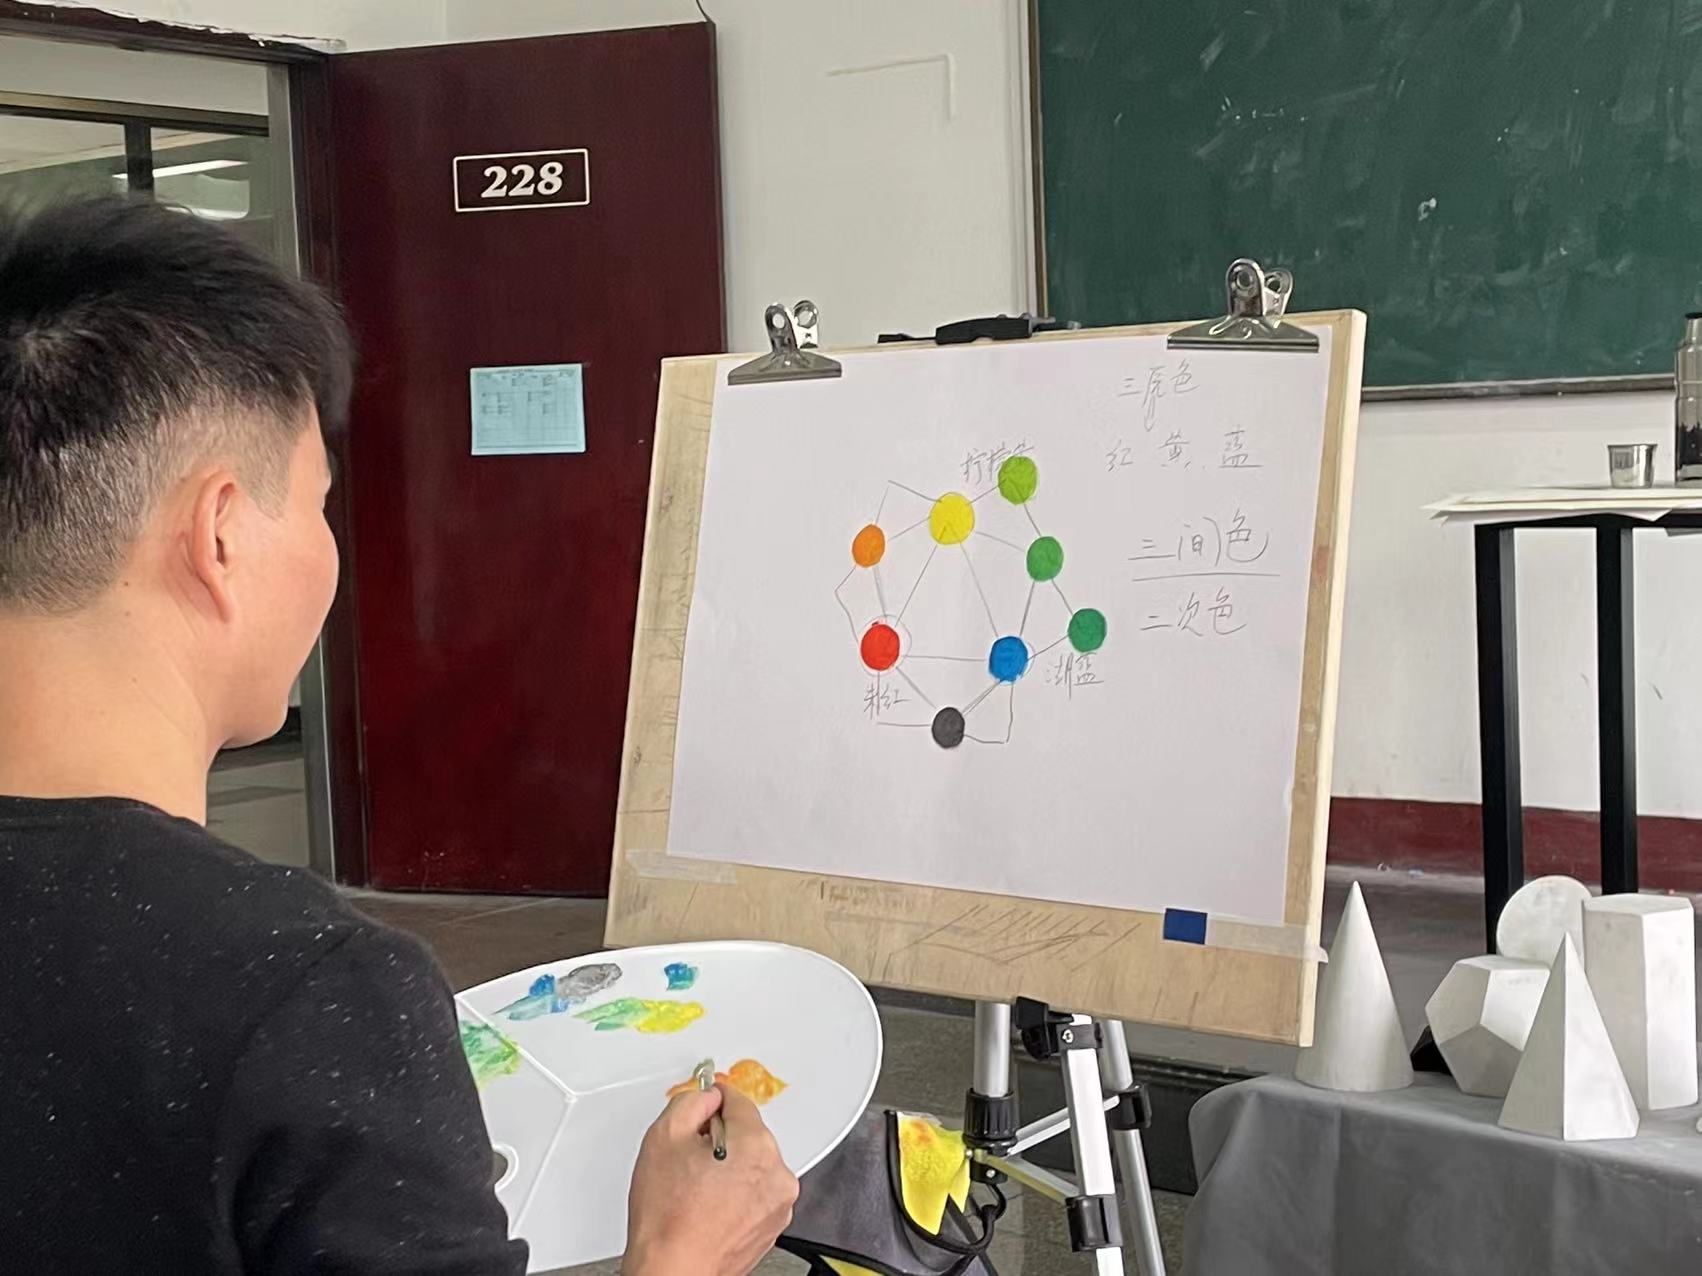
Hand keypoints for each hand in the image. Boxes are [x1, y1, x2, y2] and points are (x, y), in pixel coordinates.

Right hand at [624, 1084, 798, 1275]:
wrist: (671, 1271)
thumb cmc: (668, 1220)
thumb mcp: (664, 1138)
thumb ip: (690, 1102)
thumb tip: (706, 1098)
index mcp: (756, 1146)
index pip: (739, 1101)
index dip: (713, 1101)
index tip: (705, 1103)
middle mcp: (777, 1174)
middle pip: (748, 1134)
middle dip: (721, 1140)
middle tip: (690, 1160)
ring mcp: (778, 1204)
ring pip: (753, 1164)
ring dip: (731, 1167)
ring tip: (698, 1188)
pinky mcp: (772, 1225)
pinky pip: (755, 1192)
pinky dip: (737, 1193)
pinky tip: (709, 1205)